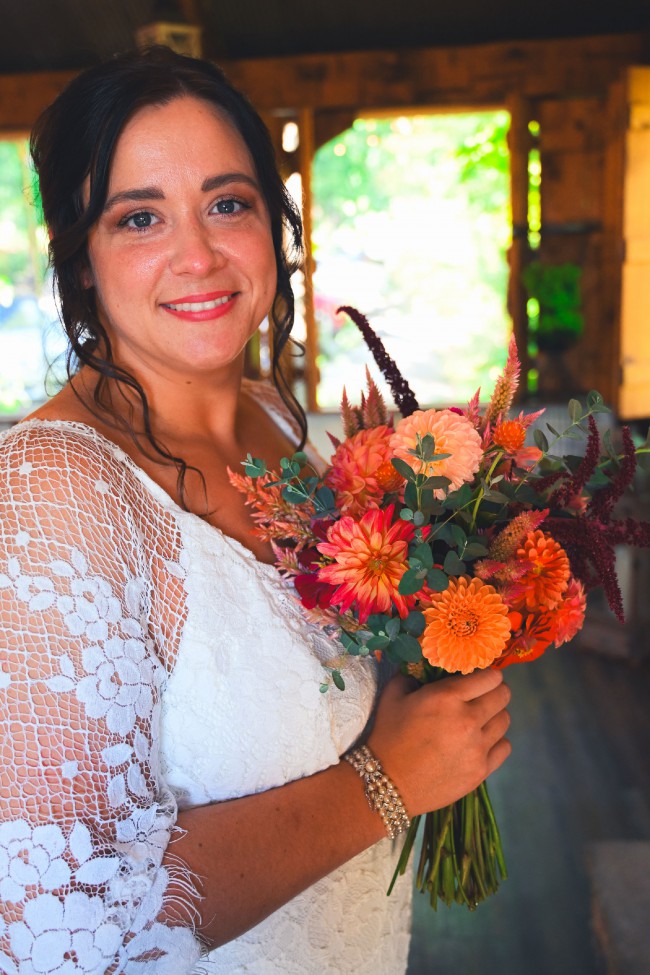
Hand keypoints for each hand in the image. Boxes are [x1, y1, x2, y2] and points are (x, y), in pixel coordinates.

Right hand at [367, 669, 510, 816]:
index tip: (480, 679)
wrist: (388, 783)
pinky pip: (504, 747)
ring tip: (480, 720)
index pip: (490, 677)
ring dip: (494, 716)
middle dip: (495, 692)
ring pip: (505, 720)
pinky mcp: (481, 771)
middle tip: (482, 697)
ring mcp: (477, 748)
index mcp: (447, 697)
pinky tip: (480, 742)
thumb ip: (411, 675)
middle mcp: (468, 720)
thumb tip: (425, 668)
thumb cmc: (388, 736)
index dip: (488, 675)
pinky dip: (496, 742)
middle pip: (503, 696)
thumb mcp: (393, 696)